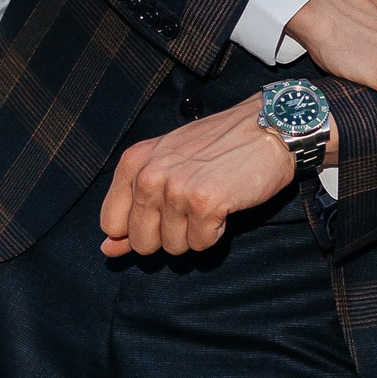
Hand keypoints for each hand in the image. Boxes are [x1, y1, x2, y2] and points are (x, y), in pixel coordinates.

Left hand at [100, 97, 319, 257]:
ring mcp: (176, 189)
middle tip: (190, 206)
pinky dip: (214, 233)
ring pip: (172, 247)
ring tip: (209, 201)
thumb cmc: (219, 146)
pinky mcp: (204, 203)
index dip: (135, 230)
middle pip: (141, 241)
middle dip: (167, 235)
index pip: (110, 222)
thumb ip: (133, 208)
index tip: (159, 217)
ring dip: (194, 233)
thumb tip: (108, 250)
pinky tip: (224, 206)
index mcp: (134, 162)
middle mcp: (150, 175)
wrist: (268, 127)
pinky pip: (200, 245)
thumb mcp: (166, 165)